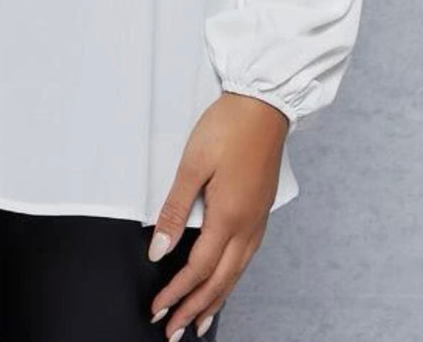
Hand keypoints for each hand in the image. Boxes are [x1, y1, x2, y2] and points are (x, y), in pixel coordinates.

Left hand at [146, 91, 288, 338]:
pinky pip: (246, 258)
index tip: (158, 309)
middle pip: (219, 281)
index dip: (176, 292)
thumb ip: (175, 209)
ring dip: (215, 300)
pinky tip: (226, 282)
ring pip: (236, 274)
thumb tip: (159, 248)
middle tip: (174, 331)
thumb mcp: (192, 164)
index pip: (198, 269)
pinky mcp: (261, 211)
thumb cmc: (228, 126)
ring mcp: (258, 220)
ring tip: (200, 321)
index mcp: (229, 216)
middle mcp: (247, 226)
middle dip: (194, 308)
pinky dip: (231, 279)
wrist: (264, 104)